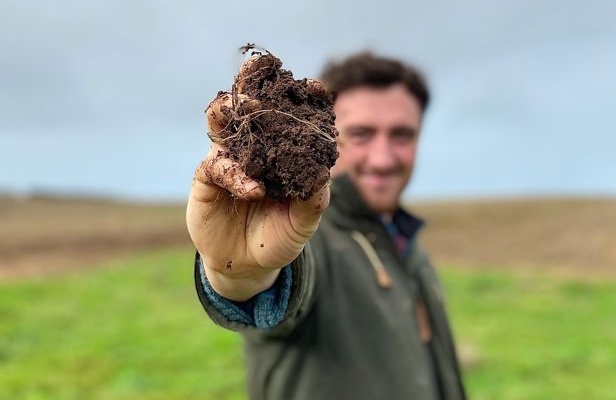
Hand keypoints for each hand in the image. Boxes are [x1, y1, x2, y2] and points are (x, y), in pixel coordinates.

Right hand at [186, 93, 329, 301]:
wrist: (247, 265)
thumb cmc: (280, 235)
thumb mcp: (305, 221)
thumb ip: (314, 199)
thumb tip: (324, 173)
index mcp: (280, 150)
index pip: (289, 117)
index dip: (300, 99)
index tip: (316, 87)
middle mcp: (252, 147)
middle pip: (249, 106)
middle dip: (253, 84)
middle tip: (259, 70)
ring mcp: (228, 158)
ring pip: (221, 121)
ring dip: (232, 108)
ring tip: (248, 106)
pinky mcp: (207, 178)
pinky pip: (218, 166)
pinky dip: (236, 174)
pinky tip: (254, 190)